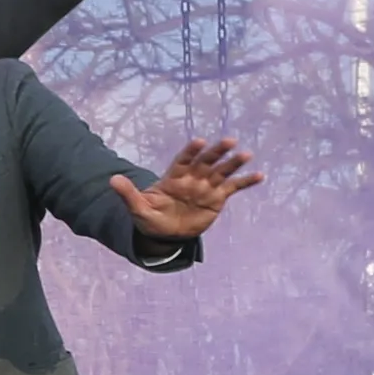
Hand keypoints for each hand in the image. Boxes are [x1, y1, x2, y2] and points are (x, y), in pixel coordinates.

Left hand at [109, 136, 262, 242]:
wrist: (166, 234)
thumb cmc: (150, 218)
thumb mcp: (137, 208)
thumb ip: (128, 194)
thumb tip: (113, 180)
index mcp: (173, 177)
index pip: (183, 161)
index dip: (191, 151)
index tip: (199, 142)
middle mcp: (192, 178)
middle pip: (206, 162)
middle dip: (216, 152)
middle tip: (229, 141)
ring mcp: (206, 186)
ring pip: (222, 171)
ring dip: (234, 163)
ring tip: (246, 154)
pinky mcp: (217, 197)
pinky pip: (233, 187)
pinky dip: (246, 181)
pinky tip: (260, 175)